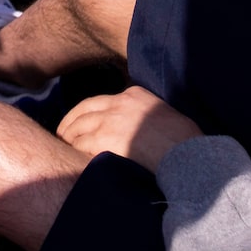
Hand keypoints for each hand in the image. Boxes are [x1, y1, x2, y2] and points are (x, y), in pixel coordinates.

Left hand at [58, 88, 201, 171]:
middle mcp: (120, 102)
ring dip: (68, 137)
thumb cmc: (185, 142)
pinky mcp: (106, 138)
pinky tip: (69, 156)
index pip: (101, 100)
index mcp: (134, 94)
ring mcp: (111, 119)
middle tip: (62, 133)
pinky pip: (81, 144)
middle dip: (70, 121)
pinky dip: (73, 150)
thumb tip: (141, 130)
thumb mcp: (166, 116)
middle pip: (85, 109)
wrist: (188, 154)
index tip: (80, 121)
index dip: (87, 112)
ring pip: (79, 126)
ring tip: (62, 146)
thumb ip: (147, 116)